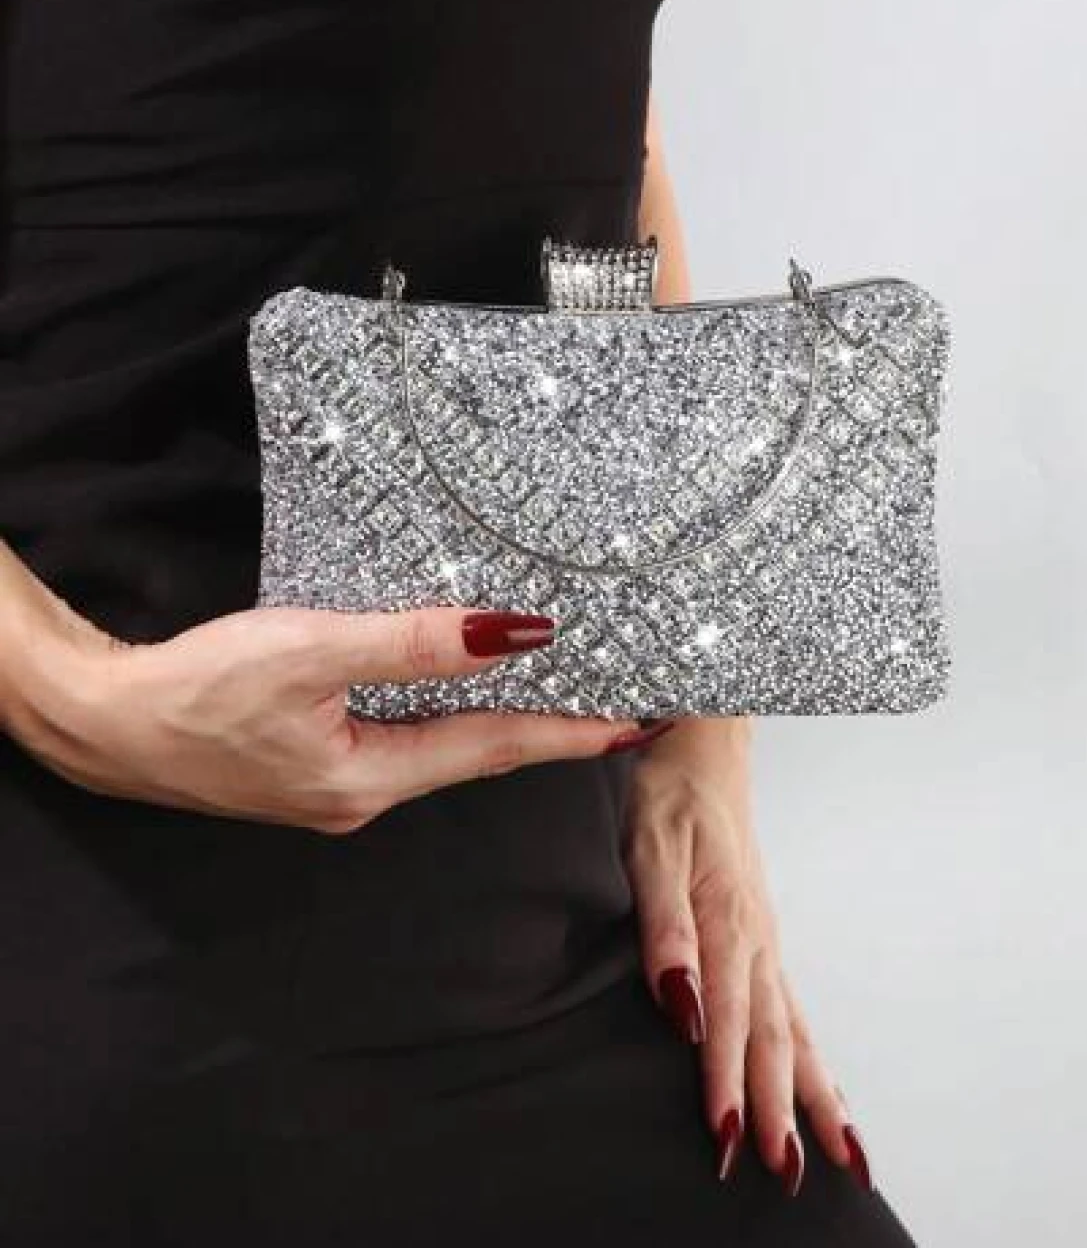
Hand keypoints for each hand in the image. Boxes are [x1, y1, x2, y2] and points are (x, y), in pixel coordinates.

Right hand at [7, 598, 666, 830]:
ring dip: (498, 717)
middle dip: (547, 728)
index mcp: (370, 778)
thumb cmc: (196, 689)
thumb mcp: (309, 650)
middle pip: (477, 755)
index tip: (636, 721)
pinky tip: (455, 687)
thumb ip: (410, 644)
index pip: (495, 748)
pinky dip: (444, 712)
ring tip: (558, 687)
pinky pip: (402, 738)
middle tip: (615, 702)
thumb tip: (508, 634)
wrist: (107, 723)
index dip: (570, 731)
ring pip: (440, 747)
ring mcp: (338, 785)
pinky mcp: (313, 763)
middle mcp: (364, 794)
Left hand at [624, 717, 873, 1196]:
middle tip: (790, 1174)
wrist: (706, 743)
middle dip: (779, 1107)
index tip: (727, 1138)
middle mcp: (755, 937)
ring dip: (810, 1093)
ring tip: (837, 1155)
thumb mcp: (650, 847)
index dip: (725, 1079)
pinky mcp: (764, 937)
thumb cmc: (670, 792)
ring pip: (793, 1028)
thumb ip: (664, 926)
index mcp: (725, 918)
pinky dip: (814, 1056)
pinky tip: (825, 1091)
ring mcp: (766, 939)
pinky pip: (795, 1009)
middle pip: (771, 1035)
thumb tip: (682, 1004)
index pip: (725, 1015)